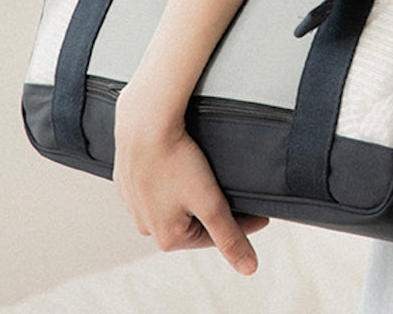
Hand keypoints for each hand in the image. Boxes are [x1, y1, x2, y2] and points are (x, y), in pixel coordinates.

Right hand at [113, 83, 268, 273]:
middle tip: (237, 193)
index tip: (263, 214)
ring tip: (209, 178)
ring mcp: (134, 203)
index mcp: (167, 238)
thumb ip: (230, 236)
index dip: (242, 224)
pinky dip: (173, 181)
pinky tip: (182, 167)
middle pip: (193, 221)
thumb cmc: (178, 161)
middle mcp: (146, 226)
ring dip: (193, 195)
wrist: (145, 123)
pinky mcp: (128, 180)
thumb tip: (249, 268)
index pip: (214, 236)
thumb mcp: (210, 202)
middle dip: (215, 210)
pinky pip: (157, 186)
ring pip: (174, 203)